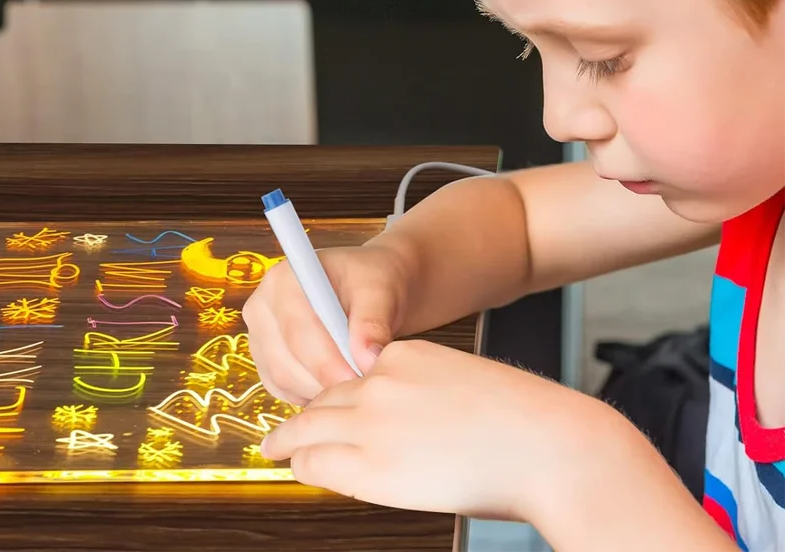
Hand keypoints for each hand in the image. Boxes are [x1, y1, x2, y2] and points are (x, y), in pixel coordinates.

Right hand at [242, 242, 413, 405]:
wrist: (366, 292)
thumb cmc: (370, 284)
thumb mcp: (379, 292)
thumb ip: (372, 322)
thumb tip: (365, 358)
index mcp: (284, 280)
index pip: (297, 331)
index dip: (327, 362)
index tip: (358, 378)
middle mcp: (262, 307)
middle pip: (286, 361)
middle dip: (326, 380)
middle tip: (363, 387)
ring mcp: (260, 336)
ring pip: (283, 380)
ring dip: (321, 390)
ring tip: (355, 382)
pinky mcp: (265, 361)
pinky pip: (284, 390)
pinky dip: (312, 394)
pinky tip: (338, 382)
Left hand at [259, 338, 596, 520]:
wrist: (548, 445)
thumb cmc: (524, 422)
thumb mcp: (464, 385)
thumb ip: (426, 396)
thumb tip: (413, 427)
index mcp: (405, 355)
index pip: (353, 376)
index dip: (336, 397)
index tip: (326, 408)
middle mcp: (380, 381)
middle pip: (325, 398)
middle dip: (304, 417)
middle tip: (284, 431)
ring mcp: (372, 420)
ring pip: (311, 426)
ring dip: (290, 440)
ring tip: (274, 448)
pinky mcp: (371, 462)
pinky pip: (319, 460)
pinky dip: (303, 463)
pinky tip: (295, 467)